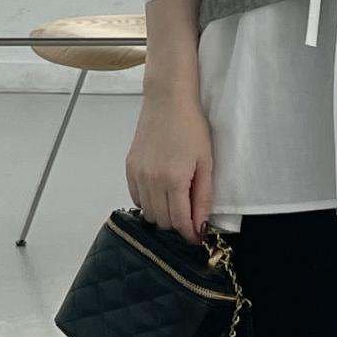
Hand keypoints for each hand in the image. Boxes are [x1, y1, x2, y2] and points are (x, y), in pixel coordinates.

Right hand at [126, 87, 214, 241]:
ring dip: (163, 215)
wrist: (167, 100)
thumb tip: (201, 225)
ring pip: (148, 213)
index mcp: (173, 180)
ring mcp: (137, 174)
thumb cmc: (191, 126)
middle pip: (162, 221)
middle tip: (191, 216)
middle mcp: (151, 180)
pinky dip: (149, 202)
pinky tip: (162, 192)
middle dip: (178, 224)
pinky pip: (137, 198)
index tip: (198, 236)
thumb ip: (203, 197)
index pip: (179, 222)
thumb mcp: (206, 162)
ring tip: (177, 202)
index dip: (190, 233)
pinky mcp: (130, 168)